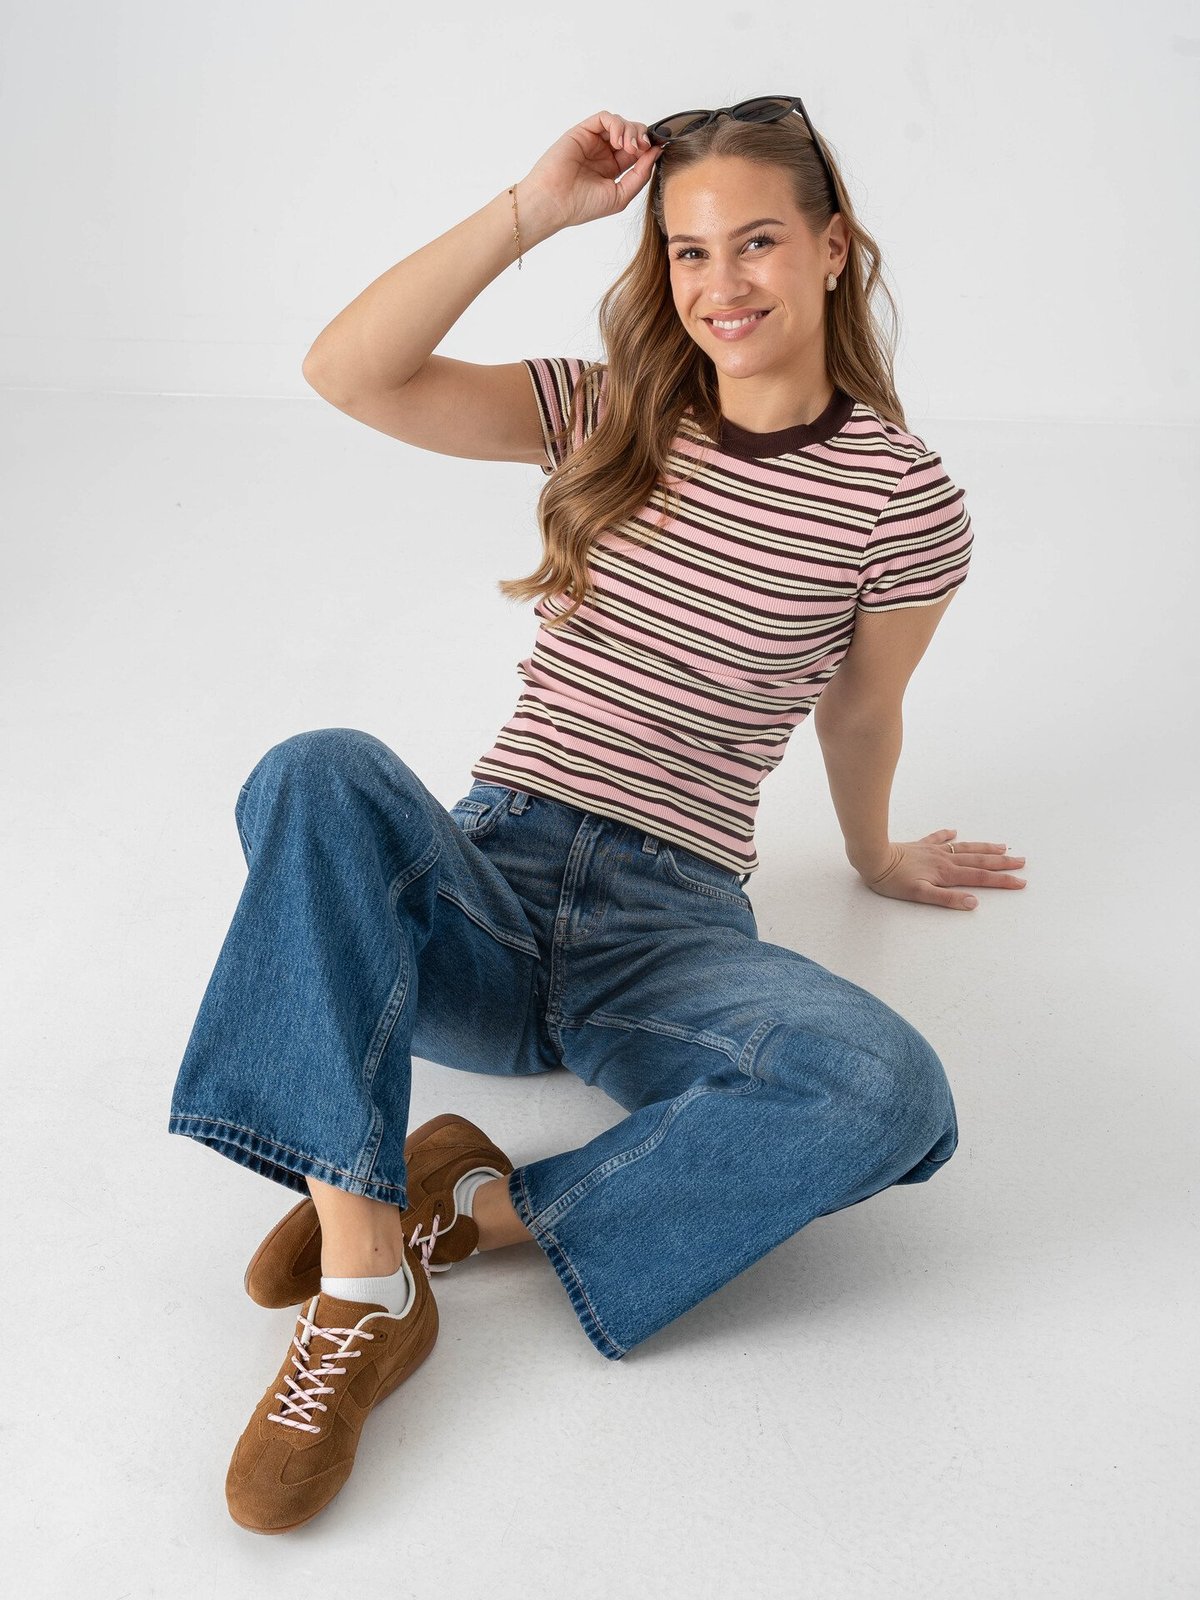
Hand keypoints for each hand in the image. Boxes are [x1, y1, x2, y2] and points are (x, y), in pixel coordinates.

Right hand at [520, 110, 662, 233]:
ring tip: (627, 147)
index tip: (657, 150)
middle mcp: (604, 153)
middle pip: (632, 133)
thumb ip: (640, 174)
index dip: (649, 148)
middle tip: (642, 148)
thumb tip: (656, 153)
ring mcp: (593, 141)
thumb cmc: (582, 205)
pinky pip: (605, 118)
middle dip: (642, 137)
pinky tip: (617, 141)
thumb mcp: (621, 195)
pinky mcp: (583, 131)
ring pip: (621, 123)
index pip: (638, 150)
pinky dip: (616, 125)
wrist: (555, 202)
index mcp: (613, 168)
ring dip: (631, 131)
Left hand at [853, 828, 1026, 910]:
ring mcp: (933, 850)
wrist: (873, 858)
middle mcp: (944, 859)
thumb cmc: (893, 880)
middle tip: (1022, 861)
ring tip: (1002, 846)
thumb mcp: (920, 895)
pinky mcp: (920, 845)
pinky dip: (948, 835)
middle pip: (979, 861)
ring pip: (965, 848)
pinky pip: (938, 838)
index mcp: (947, 873)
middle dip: (1002, 862)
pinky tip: (955, 831)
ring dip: (984, 848)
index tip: (1021, 882)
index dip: (1002, 881)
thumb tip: (974, 902)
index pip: (981, 878)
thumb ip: (947, 899)